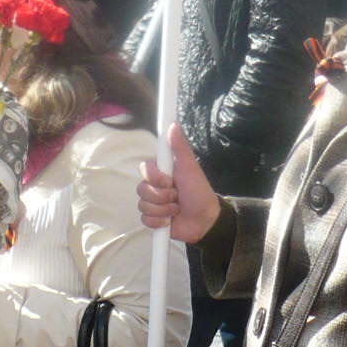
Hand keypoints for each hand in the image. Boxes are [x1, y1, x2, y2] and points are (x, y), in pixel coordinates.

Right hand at [137, 123, 222, 243]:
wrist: (205, 220)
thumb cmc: (199, 191)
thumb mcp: (191, 168)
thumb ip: (180, 147)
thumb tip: (173, 124)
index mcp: (162, 172)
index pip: (144, 169)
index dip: (154, 177)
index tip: (168, 181)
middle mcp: (154, 186)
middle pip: (141, 189)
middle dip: (162, 196)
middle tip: (177, 196)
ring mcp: (152, 203)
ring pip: (143, 205)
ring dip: (163, 210)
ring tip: (176, 209)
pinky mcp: (152, 219)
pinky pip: (145, 219)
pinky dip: (159, 221)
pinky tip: (170, 220)